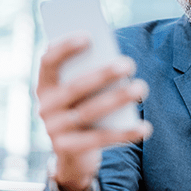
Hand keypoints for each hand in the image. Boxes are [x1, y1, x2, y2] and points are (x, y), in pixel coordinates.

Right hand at [36, 37, 151, 190]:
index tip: (89, 36)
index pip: (48, 61)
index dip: (65, 47)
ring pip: (89, 112)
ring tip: (141, 88)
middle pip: (75, 87)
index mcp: (45, 85)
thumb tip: (119, 63)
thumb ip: (92, 76)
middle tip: (129, 64)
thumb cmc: (85, 109)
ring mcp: (54, 130)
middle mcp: (45, 107)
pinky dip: (125, 133)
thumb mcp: (83, 93)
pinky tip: (145, 127)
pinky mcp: (68, 150)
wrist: (74, 154)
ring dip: (117, 99)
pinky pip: (99, 139)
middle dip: (103, 74)